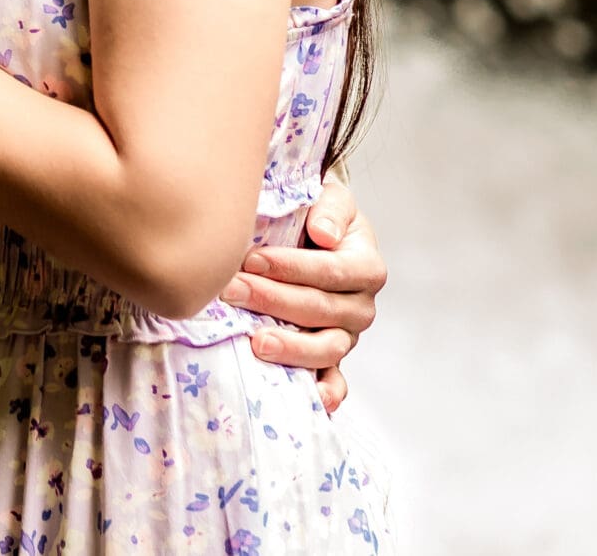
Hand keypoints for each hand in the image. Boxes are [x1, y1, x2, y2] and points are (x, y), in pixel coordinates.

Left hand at [217, 174, 384, 413]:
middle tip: (231, 291)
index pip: (333, 271)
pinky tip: (310, 399)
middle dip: (274, 301)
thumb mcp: (328, 197)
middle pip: (322, 309)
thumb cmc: (315, 213)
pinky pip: (333, 379)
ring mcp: (346, 334)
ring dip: (291, 347)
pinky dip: (325, 391)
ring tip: (255, 342)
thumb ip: (330, 207)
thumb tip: (325, 234)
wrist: (312, 233)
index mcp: (365, 264)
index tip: (251, 259)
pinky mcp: (330, 357)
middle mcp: (360, 304)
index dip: (293, 267)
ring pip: (327, 348)